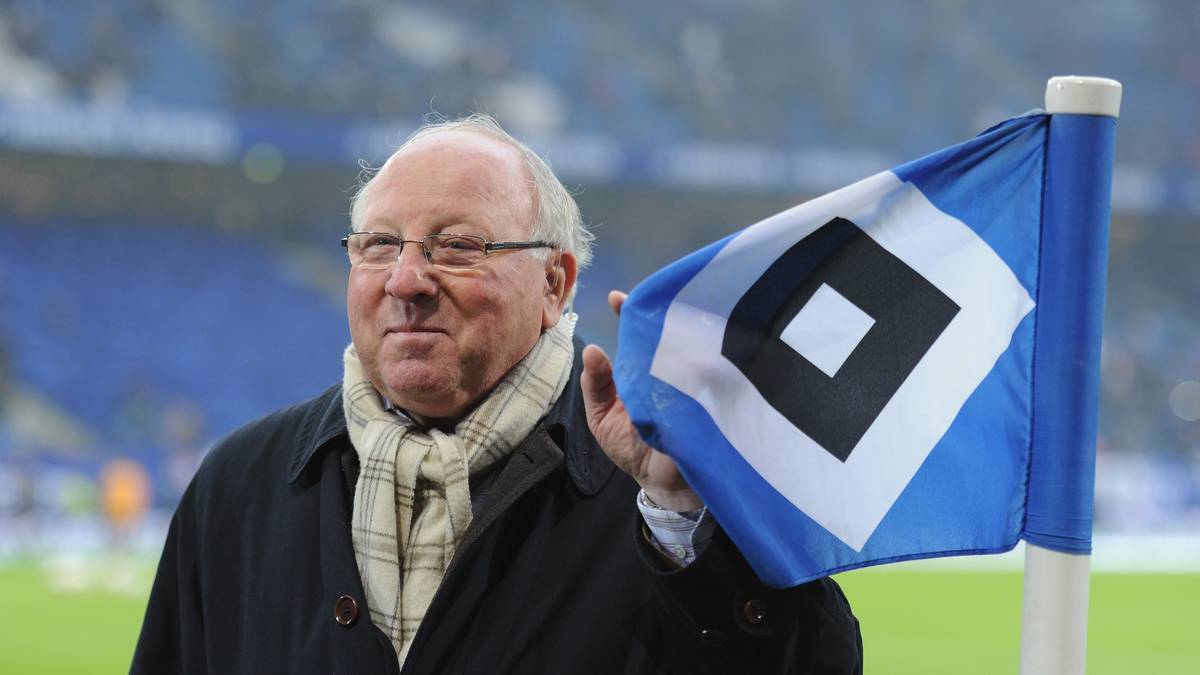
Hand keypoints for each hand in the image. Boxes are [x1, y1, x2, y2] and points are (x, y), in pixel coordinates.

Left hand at [580, 290, 702, 511]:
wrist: (662, 482)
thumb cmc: (630, 446)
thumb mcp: (601, 415)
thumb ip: (595, 384)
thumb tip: (592, 350)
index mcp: (642, 367)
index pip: (637, 333)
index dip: (630, 312)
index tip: (618, 298)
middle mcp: (667, 369)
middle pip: (667, 336)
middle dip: (662, 318)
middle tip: (655, 305)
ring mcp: (690, 384)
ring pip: (689, 353)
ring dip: (683, 341)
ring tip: (676, 324)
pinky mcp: (709, 403)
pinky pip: (708, 383)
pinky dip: (702, 374)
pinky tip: (698, 362)